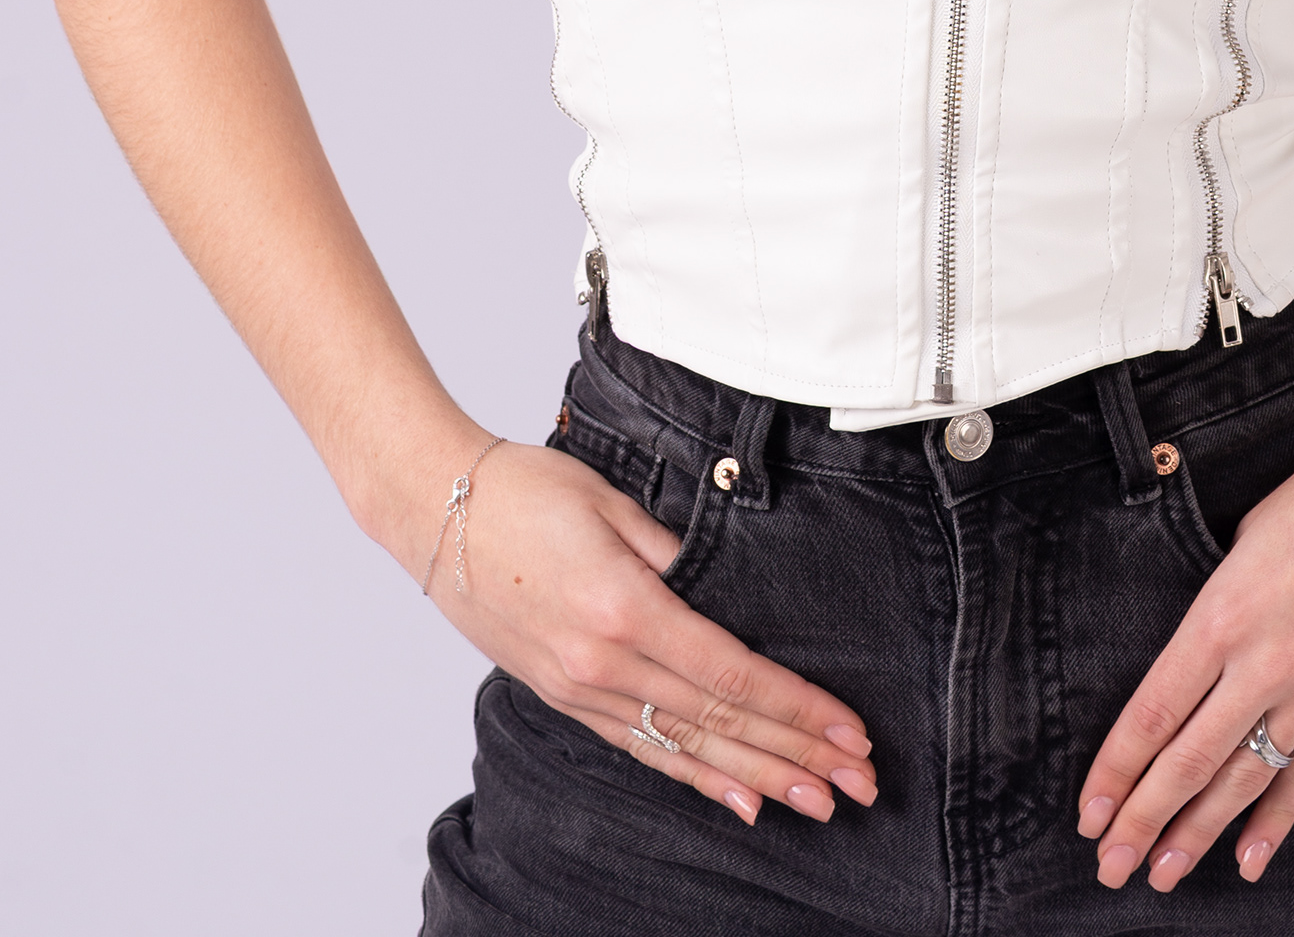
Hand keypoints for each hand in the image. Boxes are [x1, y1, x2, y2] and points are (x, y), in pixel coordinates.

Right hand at [430, 439, 876, 829]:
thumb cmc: (525, 489)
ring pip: (684, 747)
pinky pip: (641, 748)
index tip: (847, 731)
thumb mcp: (612, 502)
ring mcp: (579, 688)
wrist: (435, 511)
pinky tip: (736, 798)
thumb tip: (730, 592)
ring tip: (815, 803)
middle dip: (795, 755)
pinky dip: (693, 777)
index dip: (796, 707)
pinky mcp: (562, 696)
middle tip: (857, 783)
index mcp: (624, 608)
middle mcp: (603, 663)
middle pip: (718, 722)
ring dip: (756, 777)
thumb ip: (675, 551)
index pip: (731, 674)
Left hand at [1076, 428, 1293, 889]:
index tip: (1088, 812)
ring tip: (1161, 875)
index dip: (1116, 771)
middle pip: (1188, 760)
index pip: (1153, 713)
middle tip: (1107, 866)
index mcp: (1222, 615)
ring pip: (1244, 780)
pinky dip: (1278, 821)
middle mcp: (1262, 665)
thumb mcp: (1249, 530)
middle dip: (1142, 820)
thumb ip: (1221, 596)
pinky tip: (1249, 861)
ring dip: (1198, 833)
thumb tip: (1204, 636)